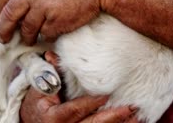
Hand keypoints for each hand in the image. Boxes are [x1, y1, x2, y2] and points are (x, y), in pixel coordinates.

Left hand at [0, 0, 120, 44]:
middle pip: (8, 15)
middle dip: (3, 29)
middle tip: (3, 37)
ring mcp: (43, 7)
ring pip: (26, 28)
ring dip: (26, 36)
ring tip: (28, 38)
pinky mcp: (56, 21)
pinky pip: (45, 33)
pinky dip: (47, 34)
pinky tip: (52, 30)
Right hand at [20, 52, 138, 122]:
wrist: (35, 122)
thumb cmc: (39, 102)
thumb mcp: (39, 87)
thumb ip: (47, 73)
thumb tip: (52, 55)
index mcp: (53, 117)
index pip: (74, 109)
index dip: (90, 103)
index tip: (105, 95)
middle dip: (112, 117)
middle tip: (130, 107)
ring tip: (137, 115)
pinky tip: (132, 120)